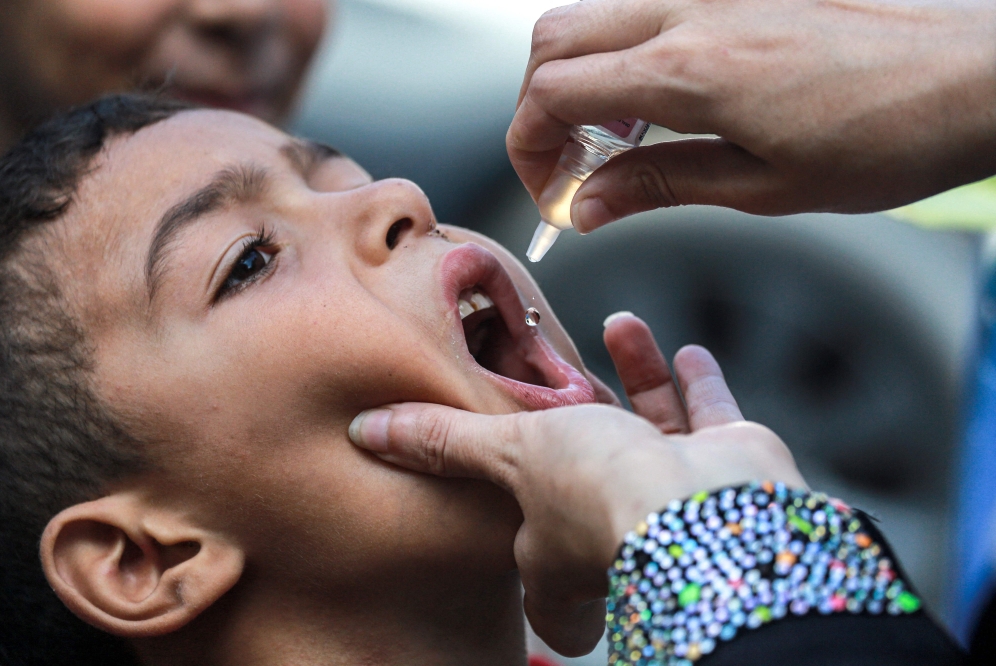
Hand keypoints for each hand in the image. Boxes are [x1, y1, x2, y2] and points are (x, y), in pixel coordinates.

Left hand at [348, 313, 805, 655]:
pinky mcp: (722, 466)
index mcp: (556, 548)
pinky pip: (709, 416)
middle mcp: (615, 525)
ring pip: (651, 429)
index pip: (536, 568)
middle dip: (578, 418)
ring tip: (620, 323)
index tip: (513, 501)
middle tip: (563, 375)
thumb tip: (367, 432)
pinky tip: (684, 348)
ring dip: (635, 373)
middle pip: (592, 474)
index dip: (523, 544)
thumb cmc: (599, 493)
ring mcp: (672, 494)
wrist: (708, 505)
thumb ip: (442, 440)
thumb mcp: (507, 453)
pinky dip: (697, 382)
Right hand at [508, 0, 995, 229]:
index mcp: (689, 69)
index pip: (554, 91)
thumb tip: (587, 206)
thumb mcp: (762, 185)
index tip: (548, 192)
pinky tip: (657, 104)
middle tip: (565, 168)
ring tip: (612, 142)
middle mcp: (690, 11)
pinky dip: (621, 57)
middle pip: (554, 40)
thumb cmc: (887, 135)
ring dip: (576, 78)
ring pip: (593, 16)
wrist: (970, 77)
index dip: (528, 147)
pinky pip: (643, 10)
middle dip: (536, 108)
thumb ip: (658, 184)